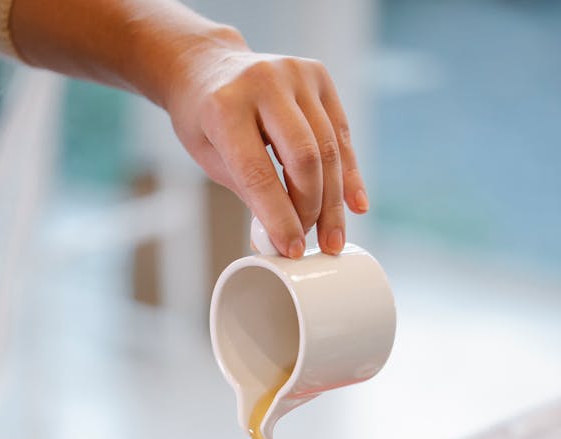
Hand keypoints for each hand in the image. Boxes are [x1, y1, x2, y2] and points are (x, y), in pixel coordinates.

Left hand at [165, 39, 368, 257]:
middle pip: (304, 159)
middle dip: (311, 210)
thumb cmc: (204, 118)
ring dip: (333, 201)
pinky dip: (349, 173)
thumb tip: (284, 235)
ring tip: (332, 238)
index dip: (280, 218)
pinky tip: (356, 205)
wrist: (208, 66)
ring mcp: (296, 74)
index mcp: (226, 107)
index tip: (292, 249)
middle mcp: (265, 82)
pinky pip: (340, 132)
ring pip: (328, 148)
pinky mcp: (318, 75)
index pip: (260, 174)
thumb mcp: (210, 158)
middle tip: (310, 243)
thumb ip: (249, 191)